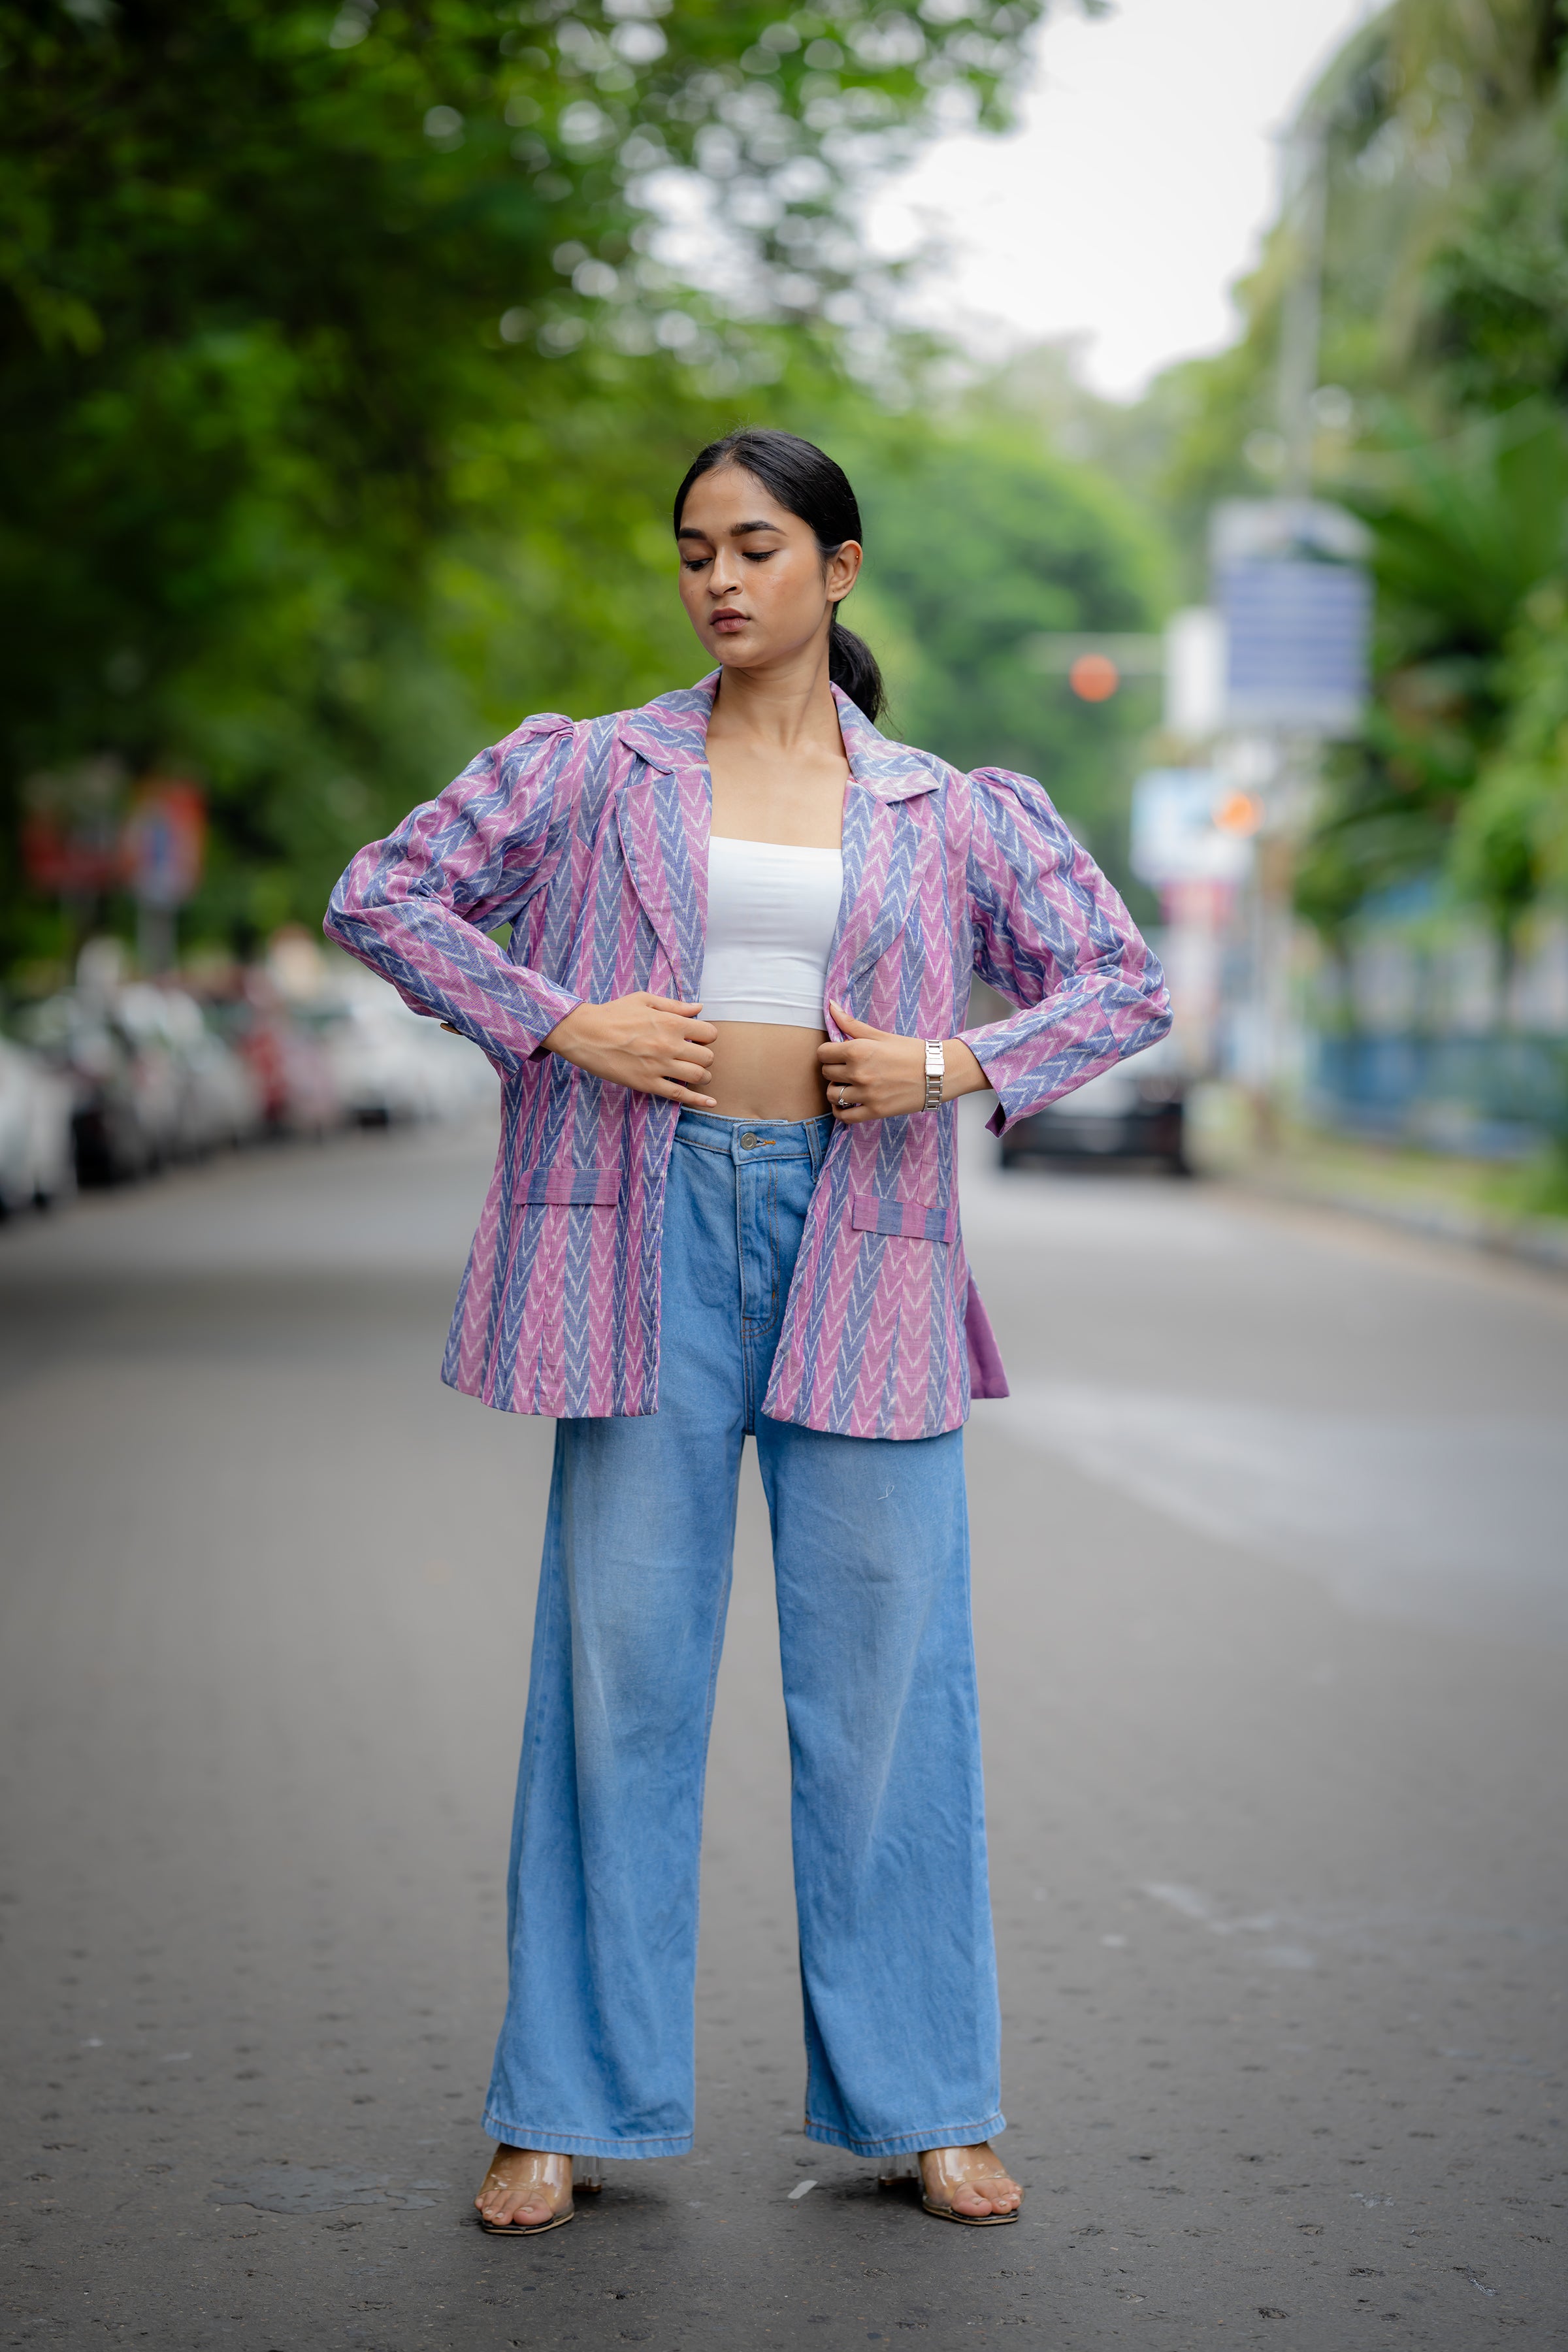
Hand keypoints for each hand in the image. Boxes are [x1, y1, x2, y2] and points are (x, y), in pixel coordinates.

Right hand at [543, 992, 718, 1107]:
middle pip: (707, 1057)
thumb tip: (698, 1008)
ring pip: (699, 1076)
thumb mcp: (644, 1000)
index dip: (706, 1036)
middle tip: (693, 1055)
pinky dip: (699, 1099)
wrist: (585, 1034)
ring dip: (702, 1075)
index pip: (709, 1033)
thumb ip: (674, 1005)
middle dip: (704, 1056)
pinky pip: (681, 1095)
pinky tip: (711, 1102)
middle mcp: (670, 1045)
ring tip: (695, 1072)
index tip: (697, 1038)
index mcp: (671, 1022)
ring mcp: (660, 1066)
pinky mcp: (648, 1084)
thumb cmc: (613, 1013)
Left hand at [818, 1002, 987, 1122]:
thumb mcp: (880, 1035)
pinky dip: (841, 1111)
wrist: (938, 1072)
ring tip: (849, 1086)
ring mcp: (866, 1094)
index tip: (838, 1055)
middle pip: (826, 1073)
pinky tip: (847, 1104)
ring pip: (832, 1095)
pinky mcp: (875, 1111)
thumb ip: (851, 1023)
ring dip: (836, 1090)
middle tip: (847, 1069)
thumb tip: (830, 1005)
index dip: (829, 1053)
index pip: (822, 1054)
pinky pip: (844, 1116)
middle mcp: (858, 1072)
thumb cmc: (910, 1050)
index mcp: (857, 1050)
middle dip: (834, 1070)